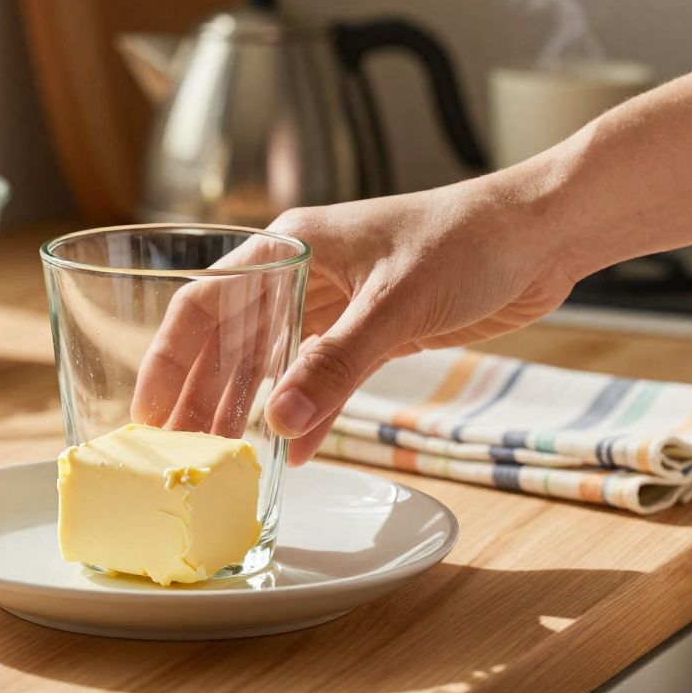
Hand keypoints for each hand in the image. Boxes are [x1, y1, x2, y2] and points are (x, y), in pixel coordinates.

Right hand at [132, 181, 576, 464]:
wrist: (542, 234)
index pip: (207, 302)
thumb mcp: (396, 304)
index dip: (170, 358)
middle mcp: (303, 274)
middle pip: (232, 339)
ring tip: (221, 457)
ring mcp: (337, 304)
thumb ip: (335, 366)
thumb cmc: (469, 240)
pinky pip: (321, 378)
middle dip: (202, 394)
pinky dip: (306, 413)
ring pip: (273, 362)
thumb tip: (278, 424)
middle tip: (177, 451)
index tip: (149, 410)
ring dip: (248, 408)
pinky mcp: (371, 330)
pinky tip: (292, 449)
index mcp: (291, 246)